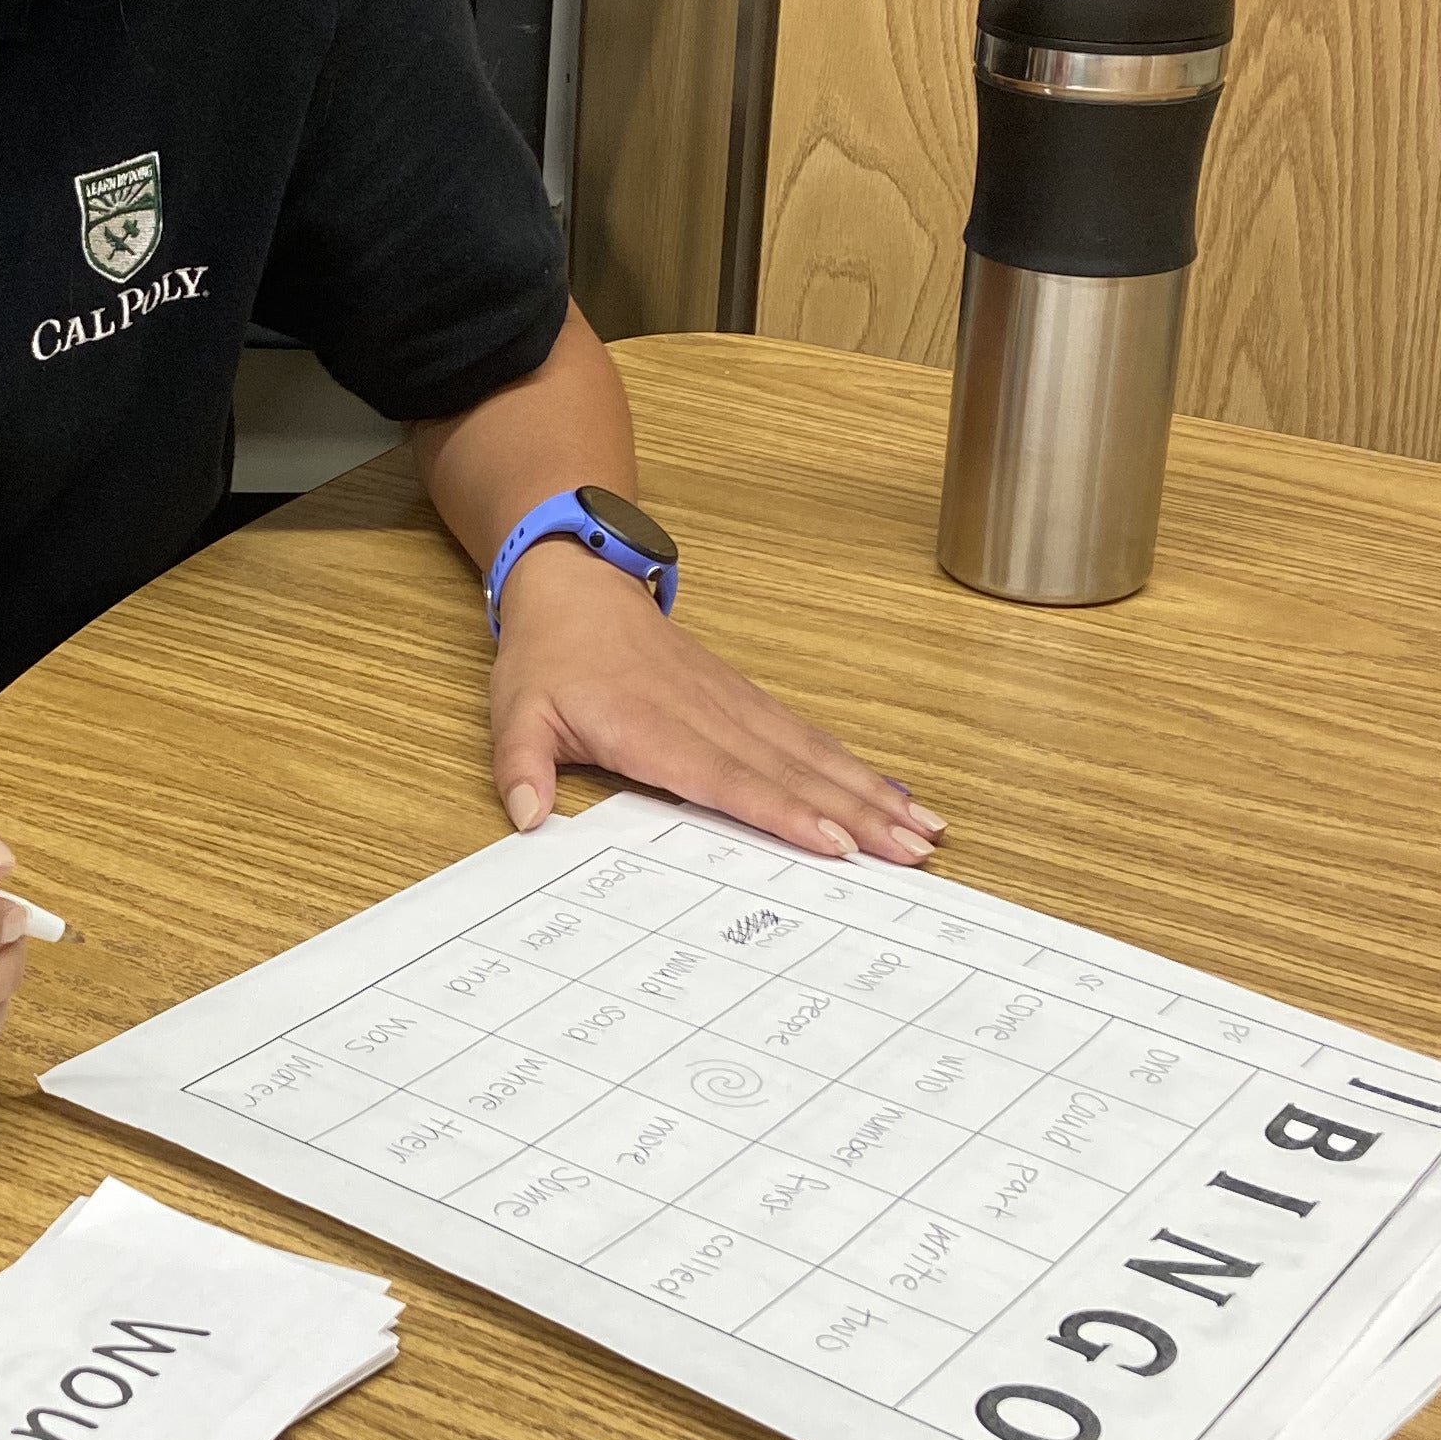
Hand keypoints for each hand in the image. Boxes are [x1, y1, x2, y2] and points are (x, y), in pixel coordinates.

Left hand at [489, 546, 943, 864]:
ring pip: (813, 754)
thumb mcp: (517, 713)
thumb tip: (528, 819)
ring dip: (870, 793)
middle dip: (856, 813)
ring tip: (923, 830)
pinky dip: (853, 768)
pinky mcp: (748, 701)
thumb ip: (521, 768)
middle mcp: (706, 714)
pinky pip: (807, 737)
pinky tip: (891, 794)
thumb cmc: (551, 658)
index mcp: (652, 725)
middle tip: (911, 852)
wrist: (577, 586)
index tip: (833, 842)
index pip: (726, 777)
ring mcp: (735, 705)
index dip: (781, 812)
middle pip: (790, 771)